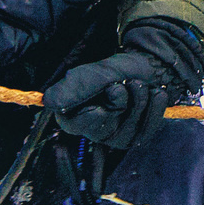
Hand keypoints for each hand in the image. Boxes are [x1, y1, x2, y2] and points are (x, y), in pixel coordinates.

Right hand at [43, 23, 203, 151]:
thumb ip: (73, 88)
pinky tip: (156, 92)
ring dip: (140, 98)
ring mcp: (117, 137)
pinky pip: (149, 128)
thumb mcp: (92, 74)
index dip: (97, 107)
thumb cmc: (115, 71)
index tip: (111, 88)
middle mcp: (93, 131)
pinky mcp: (138, 137)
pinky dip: (156, 106)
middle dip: (122, 98)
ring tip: (139, 84)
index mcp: (74, 117)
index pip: (79, 123)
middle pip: (109, 124)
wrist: (147, 66)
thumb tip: (47, 101)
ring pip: (131, 125)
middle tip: (125, 83)